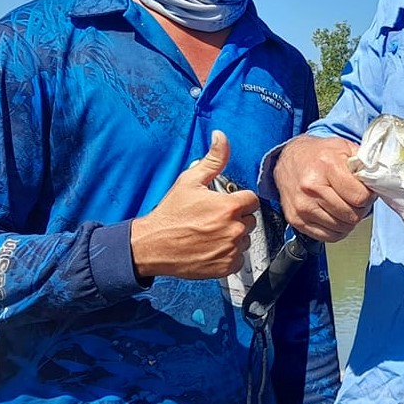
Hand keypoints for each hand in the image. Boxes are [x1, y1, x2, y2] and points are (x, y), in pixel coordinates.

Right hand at [130, 131, 258, 279]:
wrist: (152, 245)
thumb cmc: (170, 214)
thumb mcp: (190, 180)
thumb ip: (213, 159)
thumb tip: (221, 137)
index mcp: (230, 206)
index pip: (251, 200)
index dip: (237, 200)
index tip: (223, 204)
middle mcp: (234, 228)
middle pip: (250, 219)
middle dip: (236, 217)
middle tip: (213, 219)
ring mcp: (231, 249)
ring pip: (245, 239)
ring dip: (233, 236)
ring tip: (210, 233)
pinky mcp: (226, 266)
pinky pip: (238, 258)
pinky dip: (228, 254)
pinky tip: (211, 248)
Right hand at [273, 135, 373, 242]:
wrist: (288, 159)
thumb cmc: (319, 154)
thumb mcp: (344, 148)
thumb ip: (364, 163)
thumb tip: (381, 180)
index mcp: (327, 166)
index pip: (360, 197)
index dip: (368, 196)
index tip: (365, 191)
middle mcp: (312, 187)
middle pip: (352, 215)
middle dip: (360, 209)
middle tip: (356, 199)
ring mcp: (303, 206)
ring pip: (341, 228)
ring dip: (348, 220)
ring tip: (345, 205)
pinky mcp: (296, 220)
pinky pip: (327, 236)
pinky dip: (336, 229)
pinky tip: (335, 215)